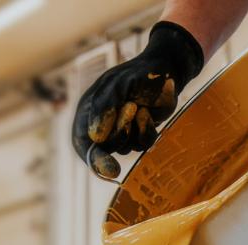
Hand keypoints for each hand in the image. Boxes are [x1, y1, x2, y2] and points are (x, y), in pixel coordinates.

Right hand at [72, 22, 203, 179]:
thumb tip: (95, 136)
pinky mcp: (140, 134)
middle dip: (120, 131)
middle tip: (130, 107)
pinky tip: (148, 112)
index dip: (94, 159)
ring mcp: (122, 131)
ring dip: (135, 129)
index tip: (110, 170)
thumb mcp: (117, 85)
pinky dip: (147, 130)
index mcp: (88, 112)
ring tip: (138, 106)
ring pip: (126, 148)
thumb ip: (104, 108)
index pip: (83, 143)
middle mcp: (102, 125)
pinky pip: (142, 145)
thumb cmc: (137, 74)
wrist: (164, 71)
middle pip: (105, 149)